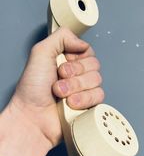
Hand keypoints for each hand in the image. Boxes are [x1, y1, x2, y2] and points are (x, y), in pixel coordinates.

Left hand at [8, 28, 103, 147]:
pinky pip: (99, 96)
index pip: (87, 51)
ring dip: (76, 87)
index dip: (76, 58)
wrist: (32, 117)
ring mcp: (84, 90)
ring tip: (60, 93)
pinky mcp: (89, 104)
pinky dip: (83, 99)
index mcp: (67, 60)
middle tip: (58, 78)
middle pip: (94, 65)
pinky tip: (70, 104)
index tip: (62, 64)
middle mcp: (77, 74)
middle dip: (74, 73)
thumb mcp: (41, 52)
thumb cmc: (32, 88)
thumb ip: (61, 37)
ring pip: (97, 80)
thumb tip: (82, 42)